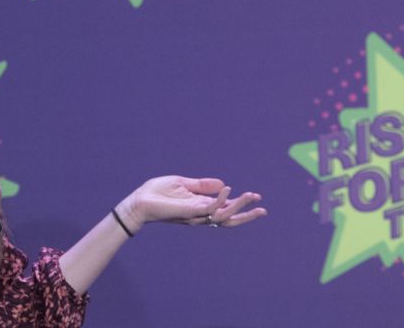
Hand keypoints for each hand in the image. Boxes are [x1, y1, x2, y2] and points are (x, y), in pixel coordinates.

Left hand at [115, 176, 266, 233]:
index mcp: (200, 206)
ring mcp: (196, 215)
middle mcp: (200, 214)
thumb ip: (202, 185)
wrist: (139, 201)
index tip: (255, 196)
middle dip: (246, 216)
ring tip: (252, 196)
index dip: (240, 203)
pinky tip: (228, 189)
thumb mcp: (183, 183)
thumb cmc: (157, 193)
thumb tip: (223, 184)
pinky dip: (220, 199)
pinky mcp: (189, 212)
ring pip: (223, 215)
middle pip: (228, 219)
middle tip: (263, 210)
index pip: (224, 208)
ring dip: (239, 206)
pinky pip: (209, 208)